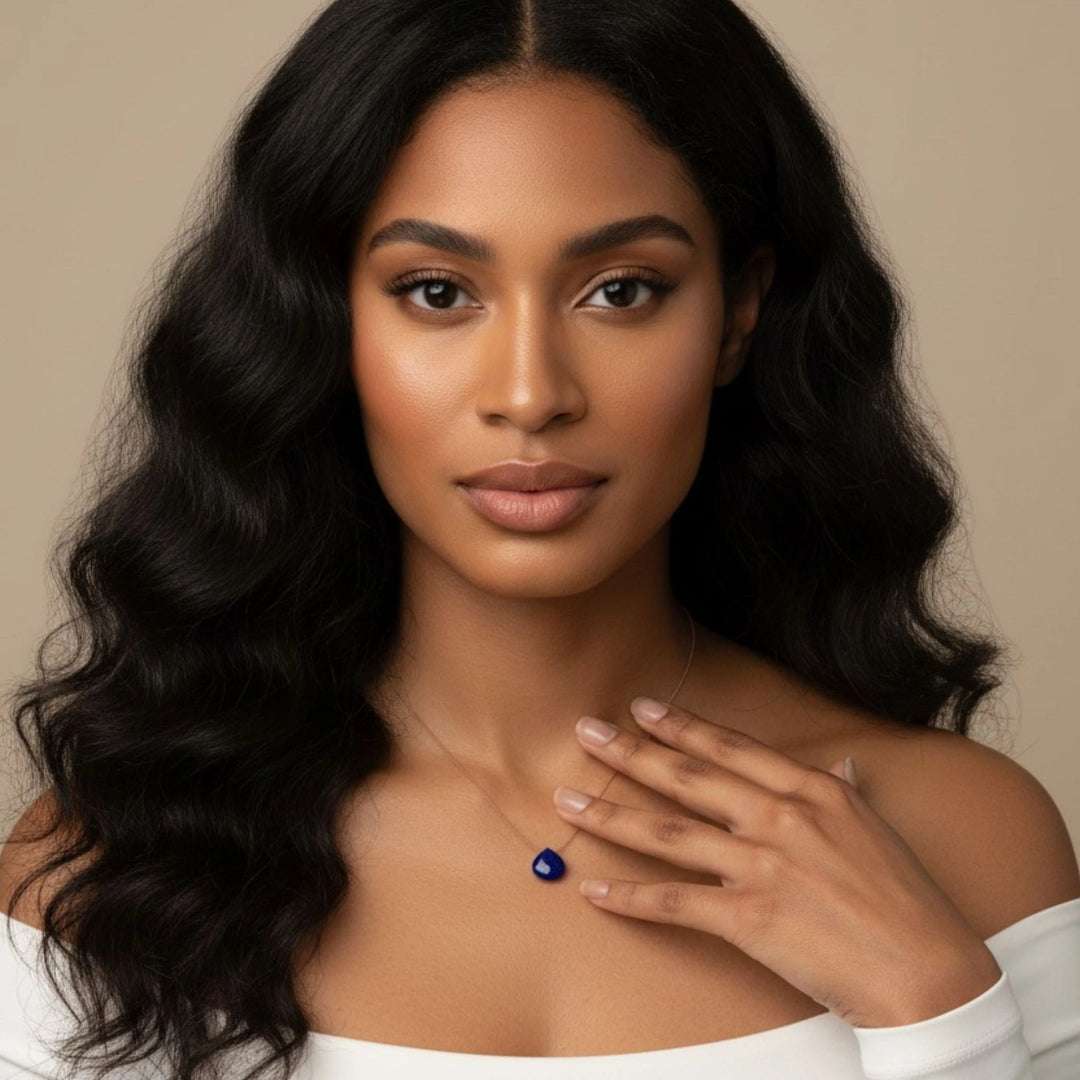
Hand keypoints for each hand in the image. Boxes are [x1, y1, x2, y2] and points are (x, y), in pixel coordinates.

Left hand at [552, 696, 1002, 1028]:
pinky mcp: (748, 918)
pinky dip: (628, 896)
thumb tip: (836, 766)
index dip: (681, 726)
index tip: (643, 707)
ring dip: (609, 813)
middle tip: (585, 732)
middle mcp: (780, 818)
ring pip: (667, 832)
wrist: (926, 972)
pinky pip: (673, 902)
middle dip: (629, 752)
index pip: (730, 748)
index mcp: (811, 790)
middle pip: (686, 778)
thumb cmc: (905, 900)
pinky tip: (594, 888)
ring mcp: (760, 866)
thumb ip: (844, 792)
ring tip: (566, 799)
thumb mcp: (875, 829)